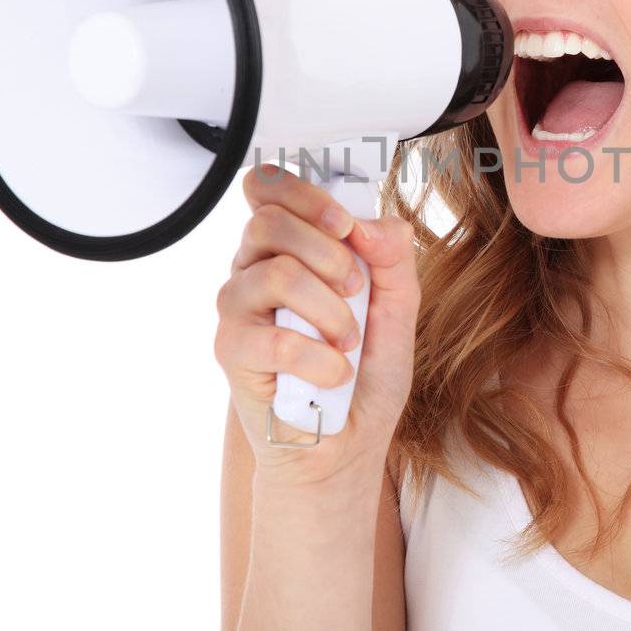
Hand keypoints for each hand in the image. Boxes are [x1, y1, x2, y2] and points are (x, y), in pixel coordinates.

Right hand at [214, 163, 419, 488]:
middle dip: (330, 253)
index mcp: (287, 246)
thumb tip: (367, 225)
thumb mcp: (399, 306)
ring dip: (331, 310)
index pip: (268, 187)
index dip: (307, 195)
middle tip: (357, 291)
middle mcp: (253, 268)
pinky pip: (274, 337)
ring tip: (348, 343)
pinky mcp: (231, 353)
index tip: (346, 226)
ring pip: (275, 272)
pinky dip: (320, 359)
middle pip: (269, 220)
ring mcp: (237, 309)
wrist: (348, 443)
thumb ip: (392, 255)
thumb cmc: (365, 373)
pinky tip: (335, 375)